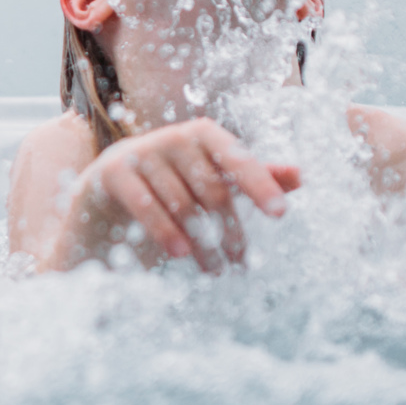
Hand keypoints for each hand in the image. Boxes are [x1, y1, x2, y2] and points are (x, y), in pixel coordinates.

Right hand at [54, 118, 301, 271]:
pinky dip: (165, 231)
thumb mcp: (210, 184)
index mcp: (202, 134)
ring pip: (182, 203)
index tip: (280, 214)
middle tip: (240, 264)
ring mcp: (139, 151)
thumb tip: (302, 176)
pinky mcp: (111, 170)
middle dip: (229, 230)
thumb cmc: (168, 190)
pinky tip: (181, 255)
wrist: (103, 200)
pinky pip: (146, 204)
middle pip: (212, 189)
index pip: (237, 157)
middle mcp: (171, 136)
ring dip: (201, 242)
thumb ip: (251, 176)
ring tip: (214, 270)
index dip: (260, 184)